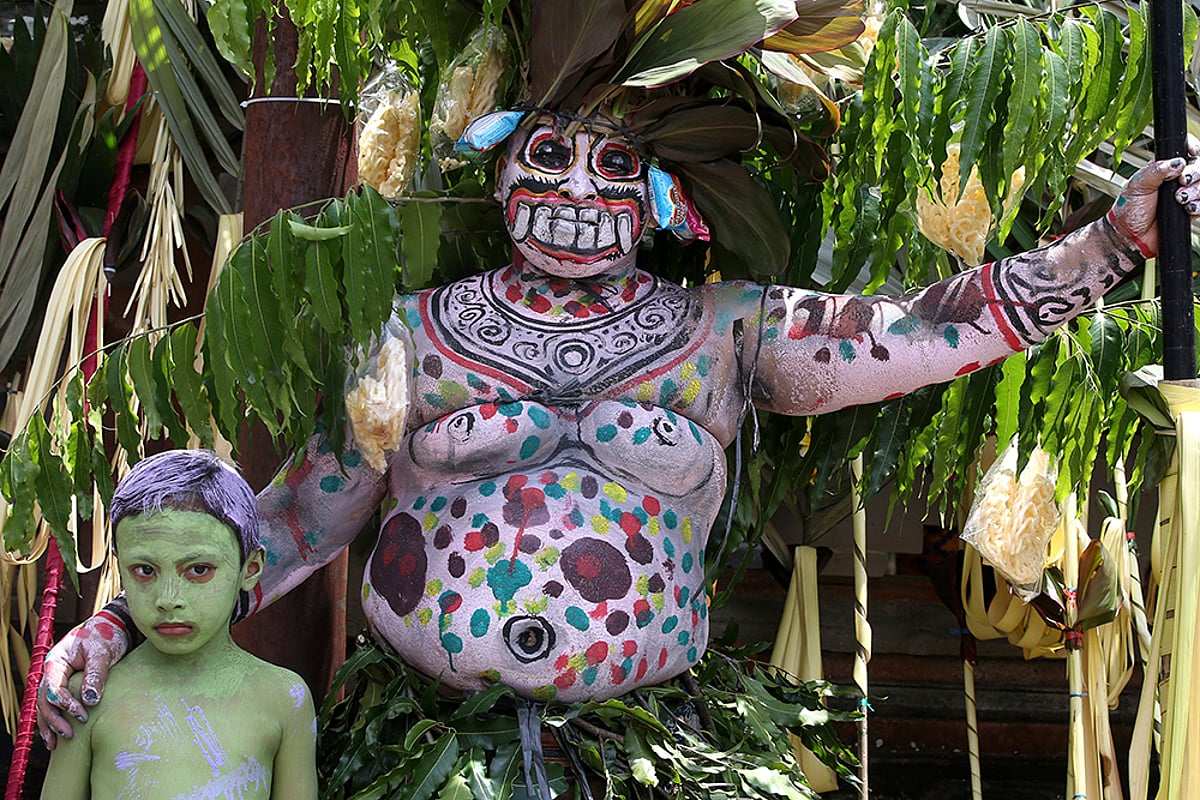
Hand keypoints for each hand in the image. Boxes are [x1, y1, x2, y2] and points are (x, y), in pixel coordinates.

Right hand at [36, 616, 128, 749]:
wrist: (113, 628)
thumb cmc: (105, 637)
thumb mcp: (102, 654)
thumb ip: (95, 675)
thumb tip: (89, 701)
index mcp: (56, 662)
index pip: (53, 688)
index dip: (64, 704)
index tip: (81, 715)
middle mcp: (52, 673)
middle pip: (44, 701)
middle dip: (54, 720)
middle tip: (69, 735)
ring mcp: (57, 680)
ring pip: (45, 706)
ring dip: (49, 725)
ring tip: (56, 744)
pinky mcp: (66, 686)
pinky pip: (53, 706)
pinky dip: (53, 720)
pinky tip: (56, 736)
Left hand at [1109, 136, 1199, 256]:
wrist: (1130, 237)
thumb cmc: (1129, 210)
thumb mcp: (1138, 186)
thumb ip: (1156, 171)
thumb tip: (1178, 162)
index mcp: (1164, 168)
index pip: (1184, 151)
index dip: (1193, 148)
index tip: (1192, 152)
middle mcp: (1177, 179)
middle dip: (1195, 172)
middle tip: (1182, 181)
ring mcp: (1186, 194)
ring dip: (1196, 190)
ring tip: (1179, 199)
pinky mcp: (1191, 210)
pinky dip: (1199, 205)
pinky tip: (1187, 209)